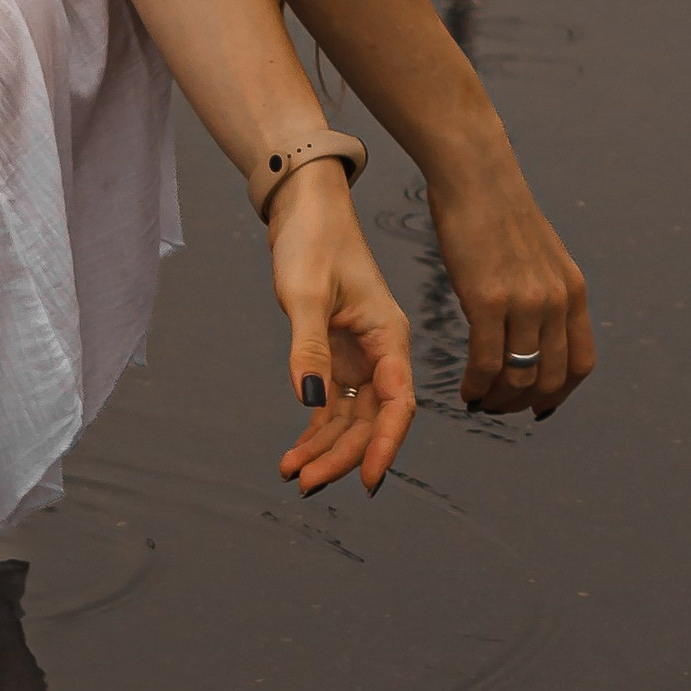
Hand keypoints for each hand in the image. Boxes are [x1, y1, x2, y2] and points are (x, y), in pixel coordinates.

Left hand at [268, 163, 415, 495]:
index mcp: (390, 337)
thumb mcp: (306, 295)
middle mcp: (381, 352)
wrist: (305, 207)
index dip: (386, 447)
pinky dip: (315, 429)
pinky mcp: (338, 354)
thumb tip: (309, 402)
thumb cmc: (313, 240)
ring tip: (292, 473)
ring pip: (351, 418)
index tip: (368, 482)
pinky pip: (332, 404)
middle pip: (371, 421)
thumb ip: (309, 350)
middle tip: (305, 483)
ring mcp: (360, 356)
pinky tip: (296, 451)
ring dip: (325, 448)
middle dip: (342, 456)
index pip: (398, 406)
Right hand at [424, 146, 594, 416]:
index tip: (539, 406)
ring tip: (480, 401)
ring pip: (521, 376)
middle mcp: (557, 300)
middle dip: (524, 403)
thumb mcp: (540, 260)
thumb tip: (532, 336)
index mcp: (573, 291)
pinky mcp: (489, 299)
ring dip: (500, 400)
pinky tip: (466, 389)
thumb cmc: (498, 218)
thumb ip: (544, 297)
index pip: (582, 363)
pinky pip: (488, 362)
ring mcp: (526, 301)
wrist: (476, 178)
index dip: (561, 394)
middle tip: (499, 408)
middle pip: (553, 378)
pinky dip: (477, 386)